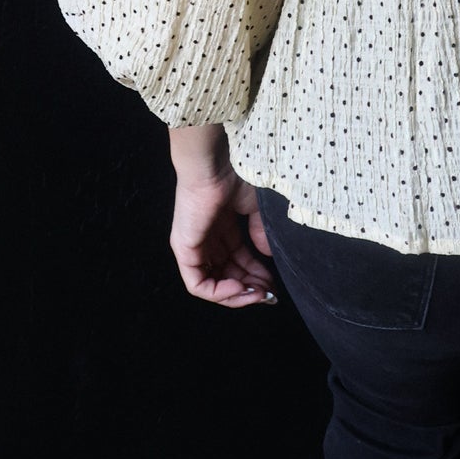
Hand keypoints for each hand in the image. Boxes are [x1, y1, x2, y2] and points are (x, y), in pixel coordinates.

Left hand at [169, 163, 279, 309]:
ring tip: (259, 294)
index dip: (256, 276)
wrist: (216, 163)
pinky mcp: (184, 251)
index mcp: (221, 228)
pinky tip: (241, 288)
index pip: (237, 262)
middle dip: (250, 288)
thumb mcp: (253, 208)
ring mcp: (193, 247)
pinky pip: (198, 284)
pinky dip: (220, 293)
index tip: (274, 284)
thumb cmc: (234, 175)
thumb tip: (267, 255)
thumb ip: (259, 232)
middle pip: (228, 276)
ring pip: (213, 285)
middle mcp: (206, 240)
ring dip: (238, 295)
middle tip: (270, 295)